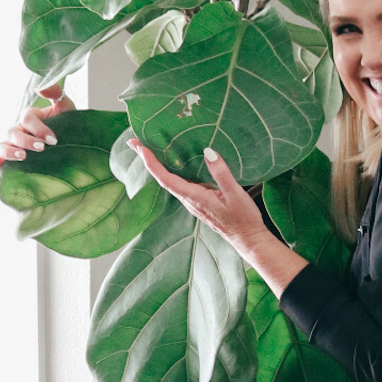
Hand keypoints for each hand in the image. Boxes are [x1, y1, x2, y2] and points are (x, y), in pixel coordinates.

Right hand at [0, 84, 74, 166]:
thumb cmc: (67, 125)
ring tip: (23, 157)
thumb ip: (55, 93)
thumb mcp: (65, 106)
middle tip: (41, 148)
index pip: (27, 119)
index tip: (53, 140)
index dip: (39, 129)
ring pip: (1, 145)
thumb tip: (40, 87)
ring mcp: (12, 144)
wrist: (73, 145)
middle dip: (25, 140)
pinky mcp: (10, 159)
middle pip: (12, 132)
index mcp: (29, 117)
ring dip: (9, 151)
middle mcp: (18, 130)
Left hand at [130, 140, 268, 259]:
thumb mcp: (235, 193)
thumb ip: (221, 172)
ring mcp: (193, 202)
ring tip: (148, 147)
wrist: (247, 239)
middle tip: (134, 142)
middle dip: (147, 160)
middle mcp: (189, 200)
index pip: (166, 179)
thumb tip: (207, 151)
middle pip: (162, 178)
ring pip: (170, 181)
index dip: (151, 163)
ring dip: (158, 165)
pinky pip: (181, 183)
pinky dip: (171, 171)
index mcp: (194, 197)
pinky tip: (174, 162)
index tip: (140, 148)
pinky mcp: (199, 201)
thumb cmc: (243, 219)